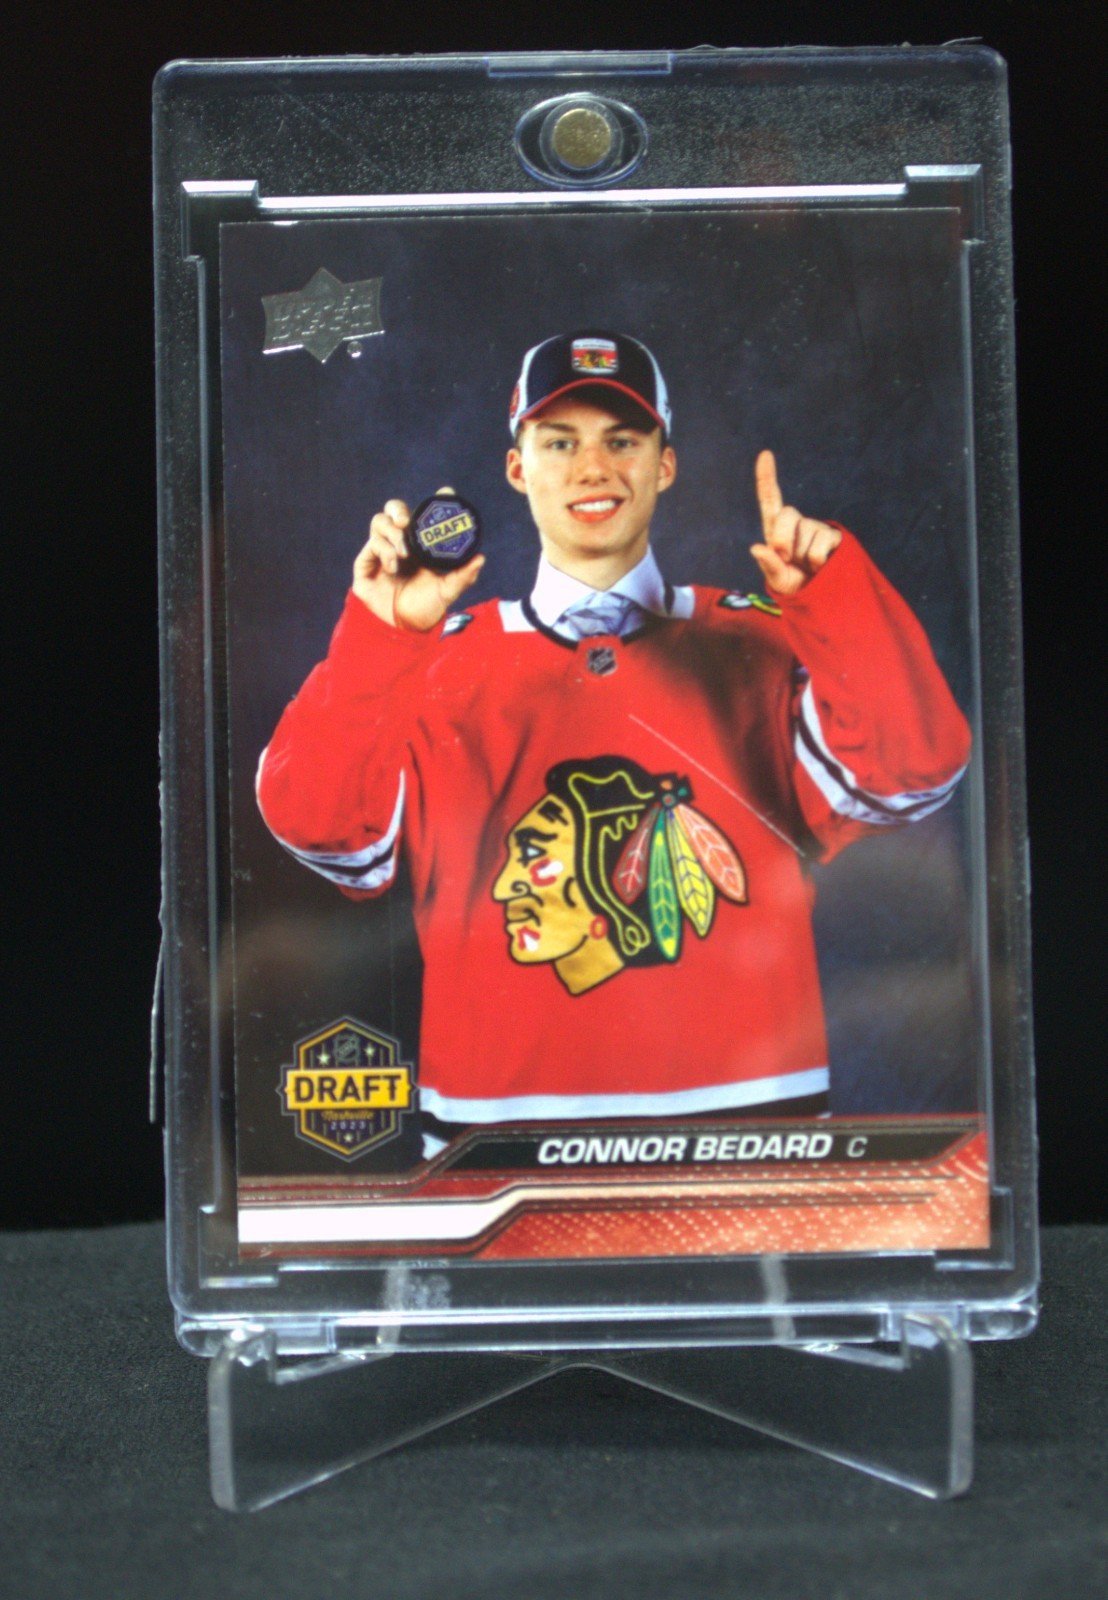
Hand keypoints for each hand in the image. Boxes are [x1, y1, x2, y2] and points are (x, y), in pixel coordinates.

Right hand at [352, 486, 484, 631]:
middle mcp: (400, 542)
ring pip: (379, 523)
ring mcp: (381, 551)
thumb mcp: (448, 591)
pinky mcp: (365, 564)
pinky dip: (383, 552)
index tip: (446, 493)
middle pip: (393, 510)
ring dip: (391, 534)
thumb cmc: (427, 608)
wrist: (404, 628)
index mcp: (420, 543)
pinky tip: (394, 567)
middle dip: (398, 510)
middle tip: (407, 522)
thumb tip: (481, 558)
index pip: (423, 515)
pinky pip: (371, 546)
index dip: (433, 500)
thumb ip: (463, 576)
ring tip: (403, 553)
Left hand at [750, 451, 841, 597]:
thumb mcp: (777, 580)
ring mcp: (816, 527)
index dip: (767, 478)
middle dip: (781, 538)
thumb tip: (757, 548)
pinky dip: (815, 561)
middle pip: (786, 514)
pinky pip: (819, 546)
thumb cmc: (794, 585)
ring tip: (807, 566)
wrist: (821, 596)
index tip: (765, 454)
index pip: (770, 500)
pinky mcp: (834, 536)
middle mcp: (797, 522)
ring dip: (802, 556)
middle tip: (786, 558)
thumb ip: (768, 566)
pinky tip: (820, 565)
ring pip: (805, 533)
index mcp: (776, 529)